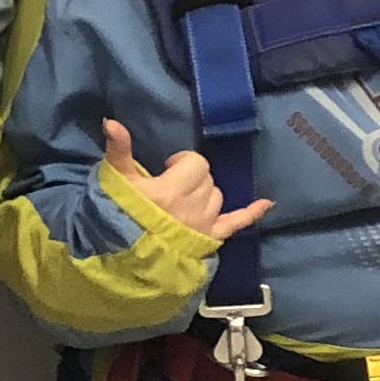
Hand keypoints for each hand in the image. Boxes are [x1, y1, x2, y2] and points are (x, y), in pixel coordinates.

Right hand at [97, 119, 273, 245]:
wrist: (123, 258)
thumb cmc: (119, 216)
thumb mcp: (115, 181)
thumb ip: (118, 150)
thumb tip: (112, 122)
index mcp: (172, 189)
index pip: (195, 164)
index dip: (182, 163)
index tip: (167, 168)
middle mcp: (193, 206)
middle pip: (207, 179)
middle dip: (193, 178)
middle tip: (174, 185)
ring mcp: (204, 224)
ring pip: (218, 197)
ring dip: (206, 194)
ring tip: (187, 200)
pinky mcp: (210, 239)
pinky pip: (236, 223)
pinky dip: (252, 213)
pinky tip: (267, 204)